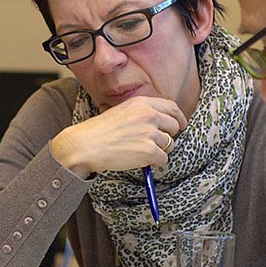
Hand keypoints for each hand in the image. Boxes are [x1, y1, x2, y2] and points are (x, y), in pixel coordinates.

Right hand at [50, 96, 185, 177]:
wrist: (85, 145)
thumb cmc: (99, 131)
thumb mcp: (122, 111)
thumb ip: (141, 113)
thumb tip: (160, 123)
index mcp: (142, 103)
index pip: (171, 108)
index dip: (178, 118)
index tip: (180, 125)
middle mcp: (149, 115)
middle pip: (174, 127)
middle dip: (168, 136)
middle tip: (156, 143)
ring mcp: (150, 133)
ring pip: (169, 144)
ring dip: (159, 151)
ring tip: (139, 151)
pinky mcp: (149, 151)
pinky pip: (162, 159)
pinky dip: (153, 163)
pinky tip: (138, 159)